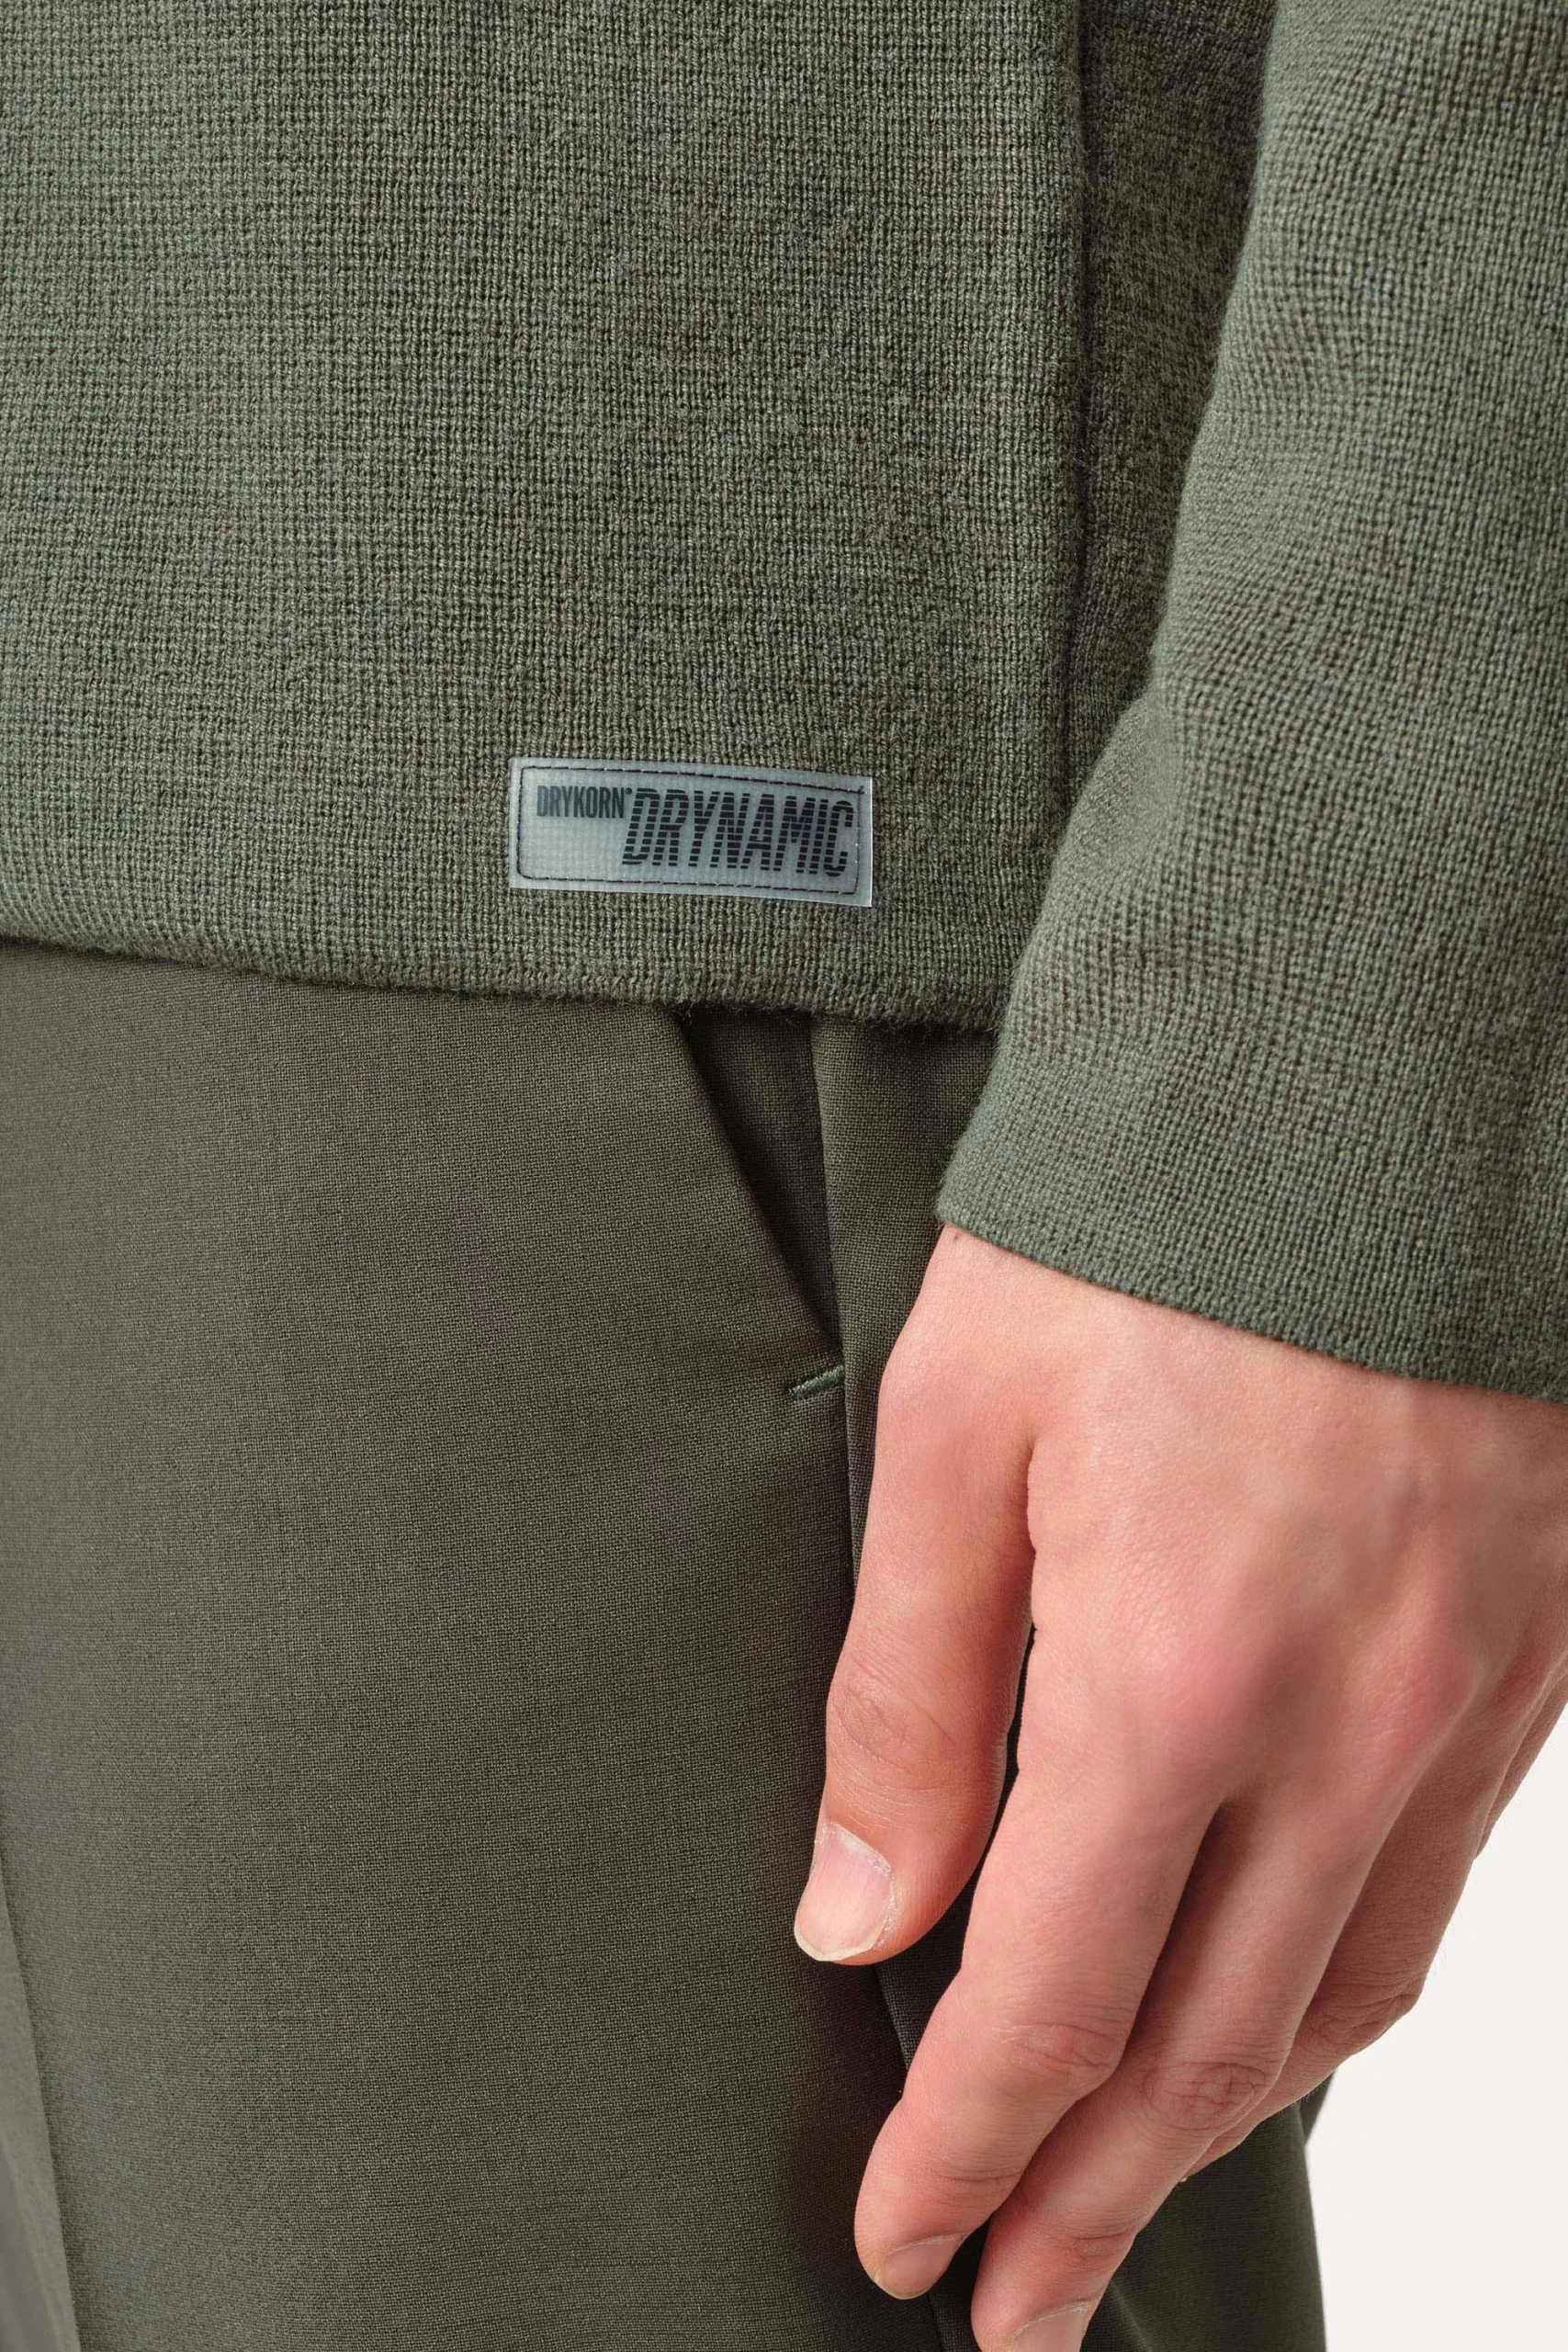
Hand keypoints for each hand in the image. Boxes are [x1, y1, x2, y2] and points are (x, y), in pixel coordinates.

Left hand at [793, 1230, 1567, 2350]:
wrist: (1365, 1084)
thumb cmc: (1142, 1231)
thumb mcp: (956, 1429)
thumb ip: (910, 1693)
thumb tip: (860, 1911)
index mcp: (1172, 1672)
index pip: (1049, 1997)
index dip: (966, 2148)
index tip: (908, 2242)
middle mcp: (1344, 1725)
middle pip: (1203, 2052)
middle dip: (1092, 2200)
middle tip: (1016, 2308)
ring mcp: (1461, 1703)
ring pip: (1335, 1999)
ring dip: (1222, 2128)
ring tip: (1129, 2201)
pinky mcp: (1526, 1661)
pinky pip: (1431, 1894)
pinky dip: (1338, 1999)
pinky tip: (1280, 2024)